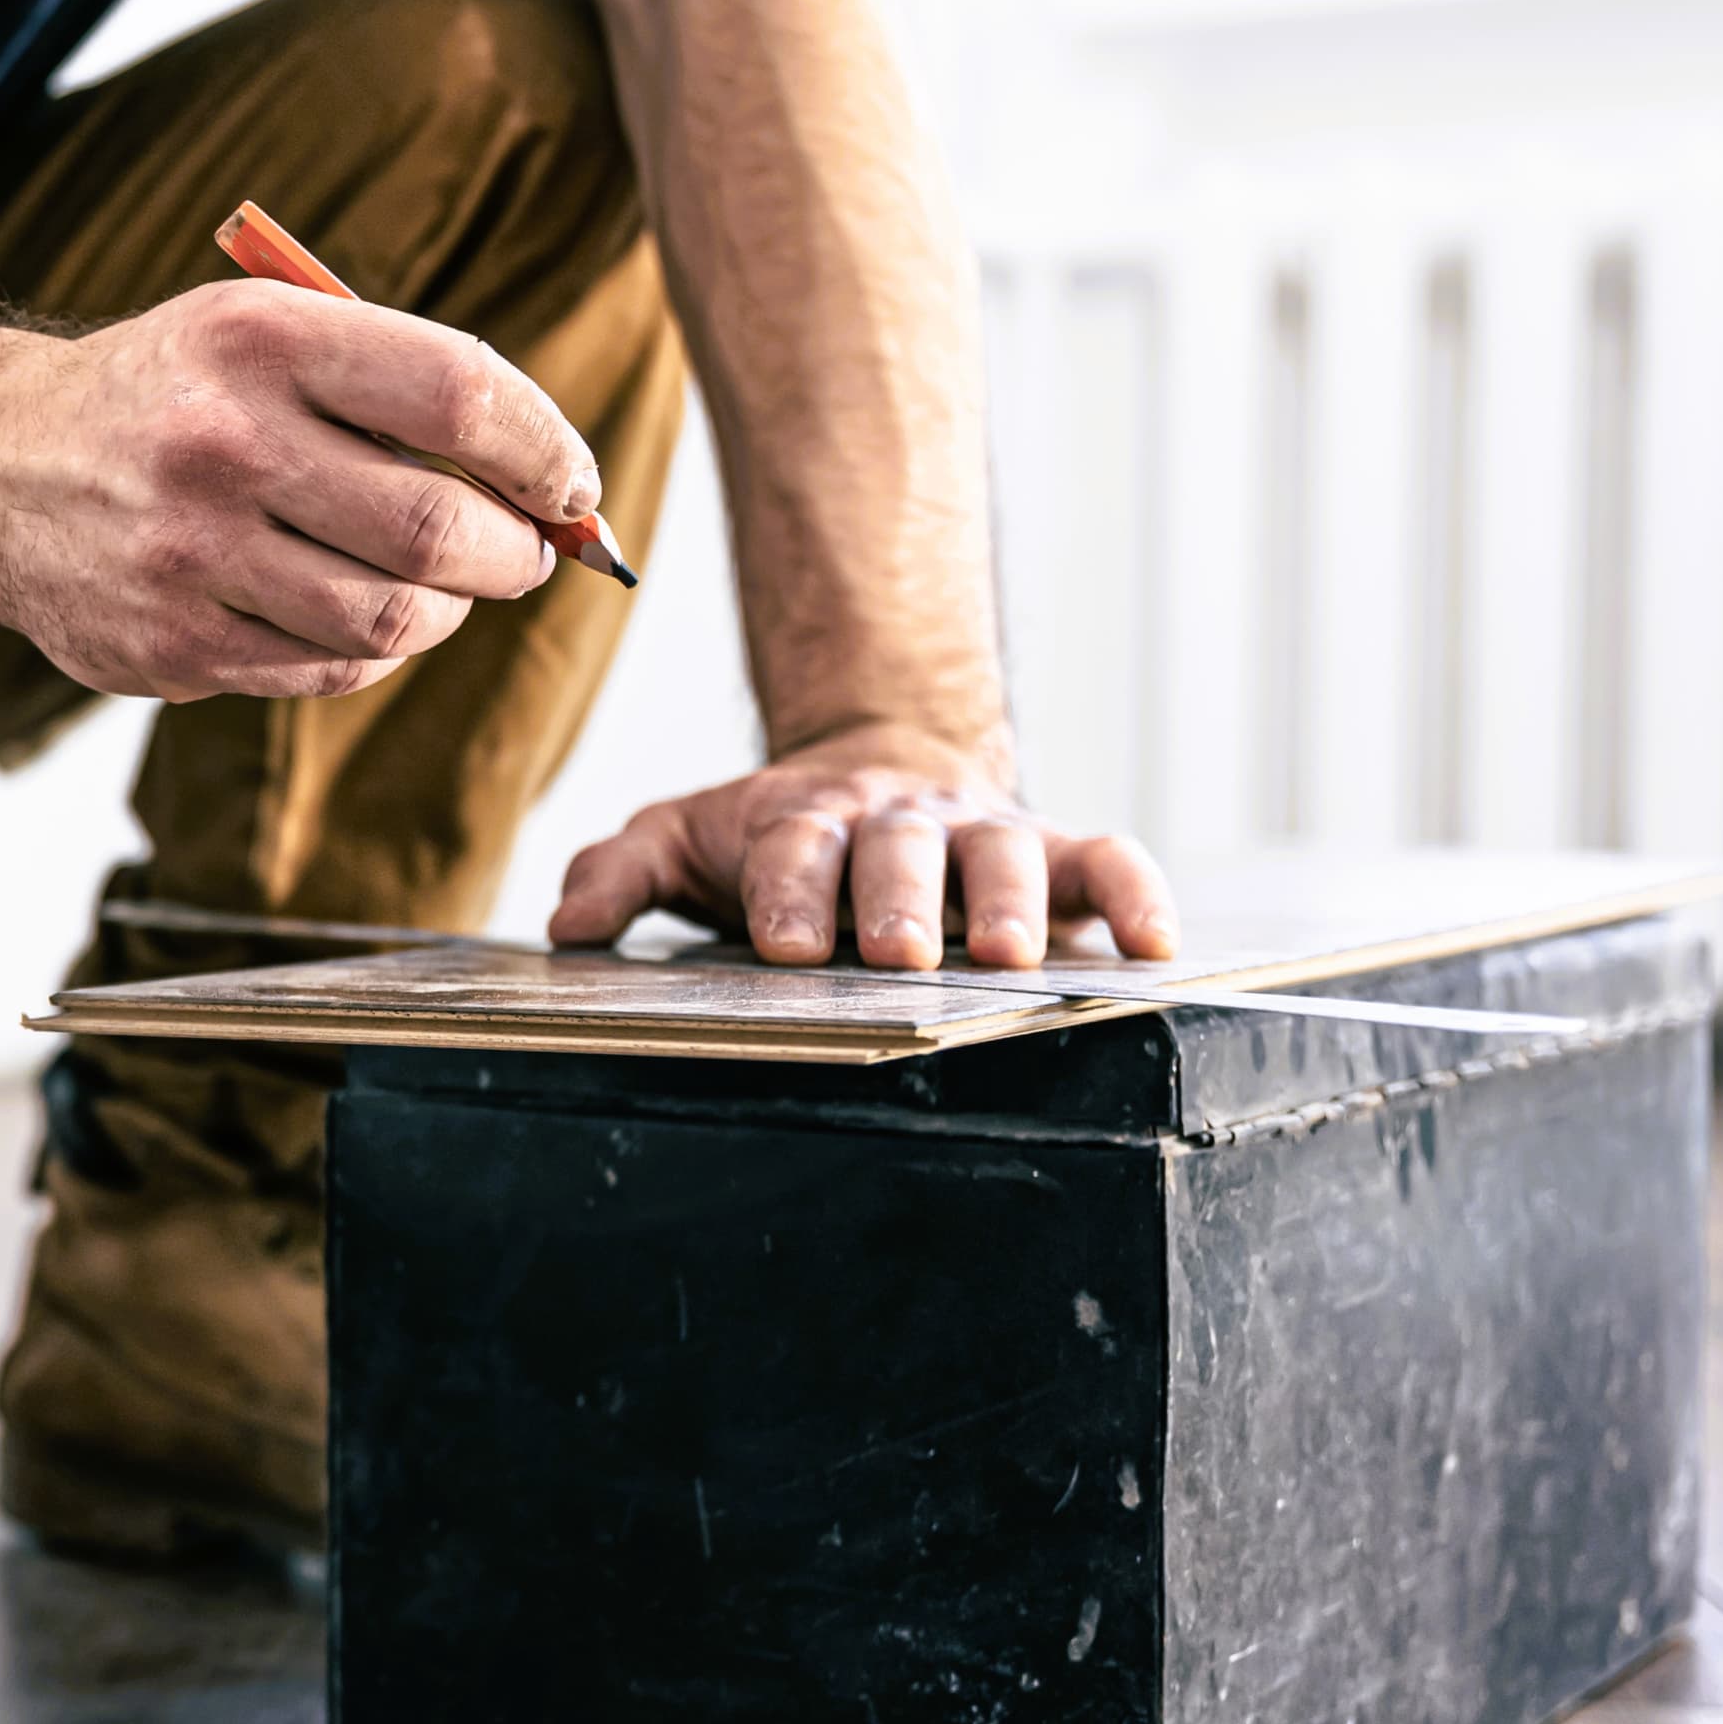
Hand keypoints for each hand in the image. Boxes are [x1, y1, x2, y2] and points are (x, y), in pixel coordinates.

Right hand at [0, 280, 598, 700]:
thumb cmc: (168, 396)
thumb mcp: (260, 330)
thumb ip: (391, 383)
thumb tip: (547, 484)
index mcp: (262, 340)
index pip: (459, 396)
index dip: (545, 451)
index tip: (572, 484)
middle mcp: (223, 444)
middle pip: (436, 528)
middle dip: (515, 553)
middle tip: (527, 552)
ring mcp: (190, 555)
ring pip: (391, 620)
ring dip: (449, 611)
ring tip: (448, 589)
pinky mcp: (169, 645)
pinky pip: (324, 673)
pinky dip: (372, 654)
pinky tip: (361, 620)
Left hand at [548, 723, 1176, 969]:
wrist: (877, 766)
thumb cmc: (777, 835)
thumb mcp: (686, 840)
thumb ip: (623, 870)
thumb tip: (570, 924)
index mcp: (806, 823)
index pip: (794, 851)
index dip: (787, 892)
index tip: (780, 943)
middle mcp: (899, 824)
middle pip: (902, 852)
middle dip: (898, 900)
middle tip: (894, 952)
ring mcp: (981, 833)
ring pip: (1003, 855)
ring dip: (1008, 903)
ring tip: (1010, 956)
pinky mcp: (1053, 853)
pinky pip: (1105, 860)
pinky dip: (1135, 894)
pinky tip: (1153, 946)